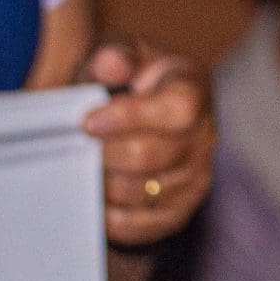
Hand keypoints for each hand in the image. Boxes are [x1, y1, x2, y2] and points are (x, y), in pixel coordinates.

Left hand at [79, 41, 214, 247]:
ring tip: (84, 165)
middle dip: (103, 153)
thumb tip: (111, 64)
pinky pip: (136, 225)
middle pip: (150, 156)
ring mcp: (195, 179)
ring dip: (101, 182)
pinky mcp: (177, 213)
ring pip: (137, 193)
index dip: (131, 118)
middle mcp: (204, 137)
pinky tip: (95, 191)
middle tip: (75, 146)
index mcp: (194, 89)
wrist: (134, 123)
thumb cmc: (124, 84)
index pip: (178, 110)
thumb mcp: (118, 56)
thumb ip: (114, 55)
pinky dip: (107, 213)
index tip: (88, 122)